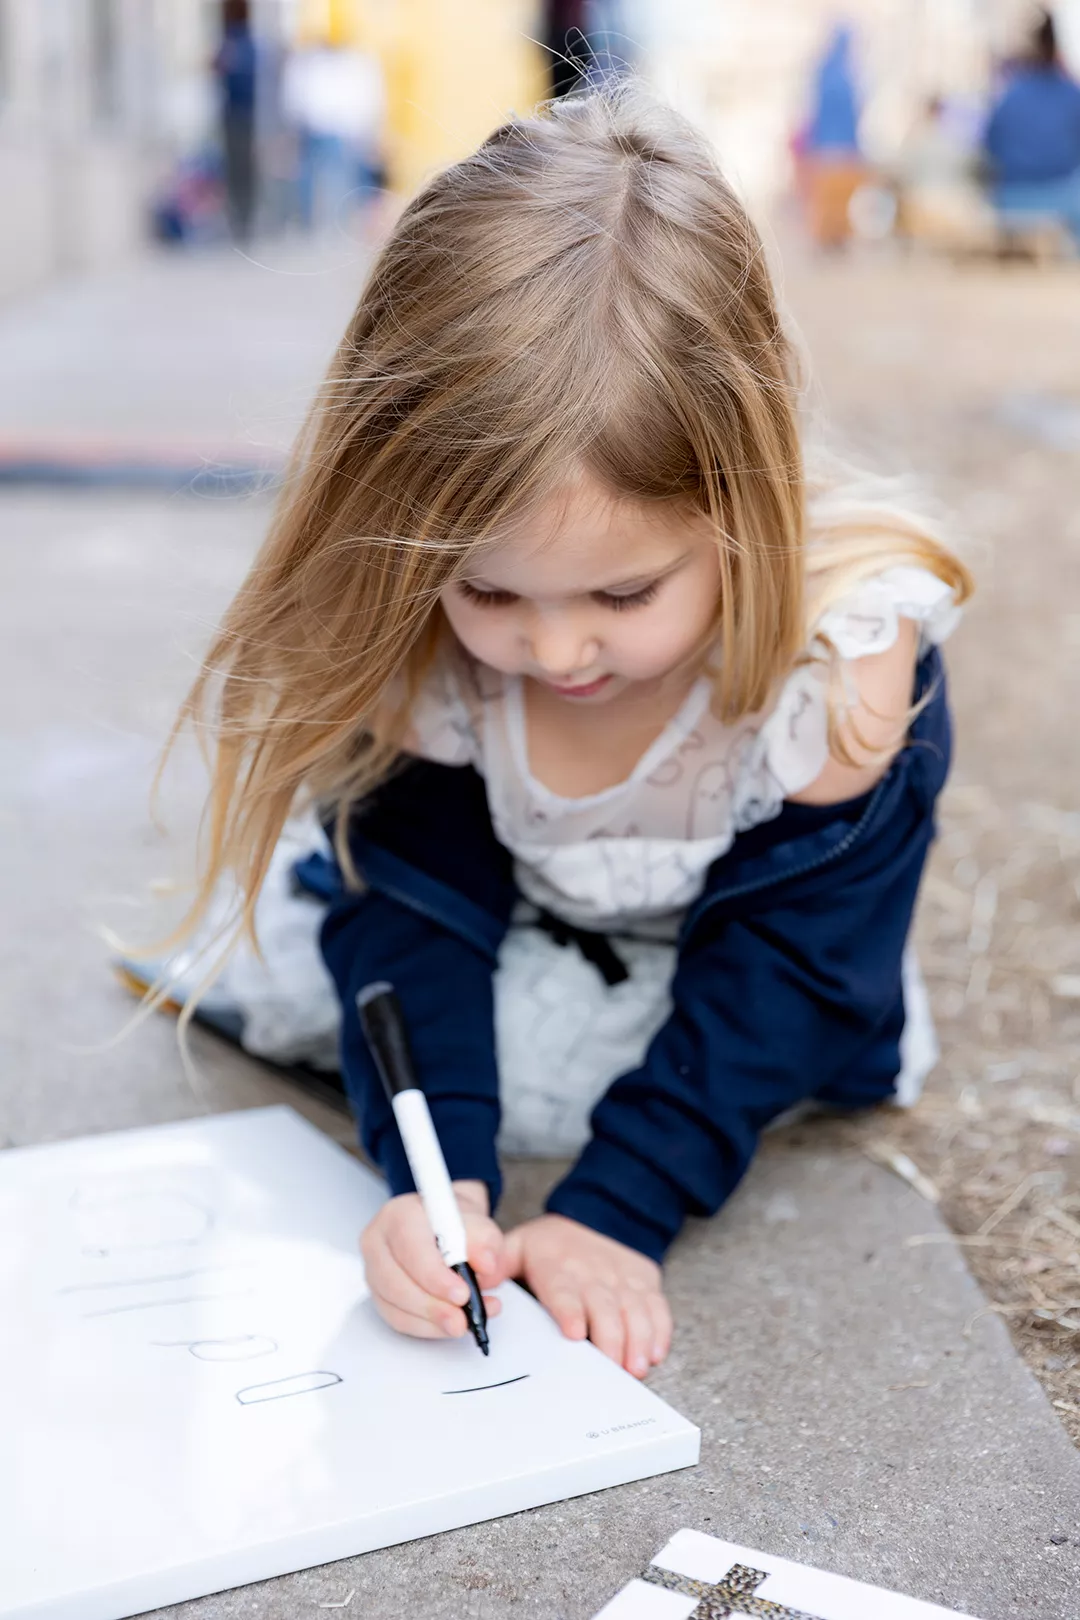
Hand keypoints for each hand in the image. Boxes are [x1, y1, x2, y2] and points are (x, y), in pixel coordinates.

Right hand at [361, 1180, 505, 1340]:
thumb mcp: (478, 1224)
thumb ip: (484, 1240)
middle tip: (462, 1319)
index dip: (434, 1275)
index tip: (462, 1294)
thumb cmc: (456, 1225)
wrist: (446, 1228)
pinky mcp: (379, 1295)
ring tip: (463, 1323)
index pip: (410, 1246)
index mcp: (399, 1214)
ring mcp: (374, 1270)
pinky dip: (425, 1327)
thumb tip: (486, 1264)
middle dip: (431, 1306)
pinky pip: (397, 1319)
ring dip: (431, 1321)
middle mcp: (379, 1241)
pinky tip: (448, 1325)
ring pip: (394, 1305)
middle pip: (394, 1281)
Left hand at [503, 1214, 671, 1377]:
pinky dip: (660, 1329)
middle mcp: (593, 1273)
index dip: (571, 1311)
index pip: (564, 1290)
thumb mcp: (519, 1246)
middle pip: (604, 1307)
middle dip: (611, 1338)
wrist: (599, 1213)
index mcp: (559, 1267)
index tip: (575, 1332)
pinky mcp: (645, 1283)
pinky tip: (657, 1351)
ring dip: (638, 1339)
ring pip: (634, 1310)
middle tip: (615, 1368)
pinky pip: (657, 1306)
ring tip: (638, 1367)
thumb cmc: (553, 1244)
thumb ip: (497, 1266)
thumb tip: (478, 1283)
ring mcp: (622, 1278)